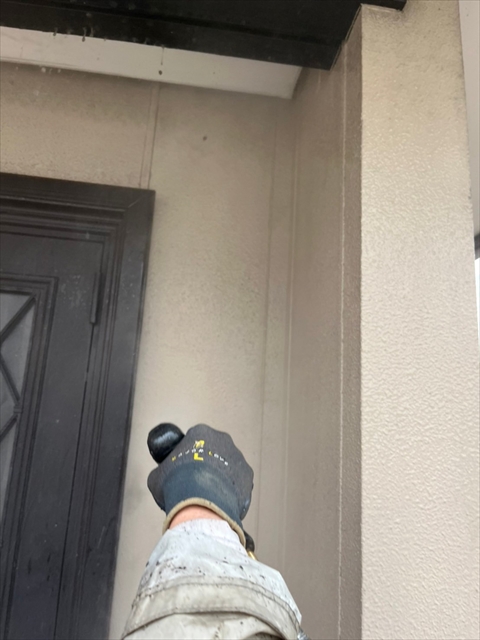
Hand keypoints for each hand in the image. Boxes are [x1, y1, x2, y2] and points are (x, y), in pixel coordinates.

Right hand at [147, 423, 253, 545]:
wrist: (200, 503)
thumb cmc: (176, 484)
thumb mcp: (157, 475)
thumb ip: (163, 470)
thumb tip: (162, 477)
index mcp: (201, 432)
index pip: (195, 439)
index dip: (189, 454)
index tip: (185, 469)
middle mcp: (223, 440)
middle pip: (215, 451)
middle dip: (207, 464)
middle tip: (196, 482)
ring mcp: (238, 458)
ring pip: (227, 467)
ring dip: (220, 478)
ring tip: (208, 496)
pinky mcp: (248, 476)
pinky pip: (238, 484)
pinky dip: (230, 493)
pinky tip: (219, 503)